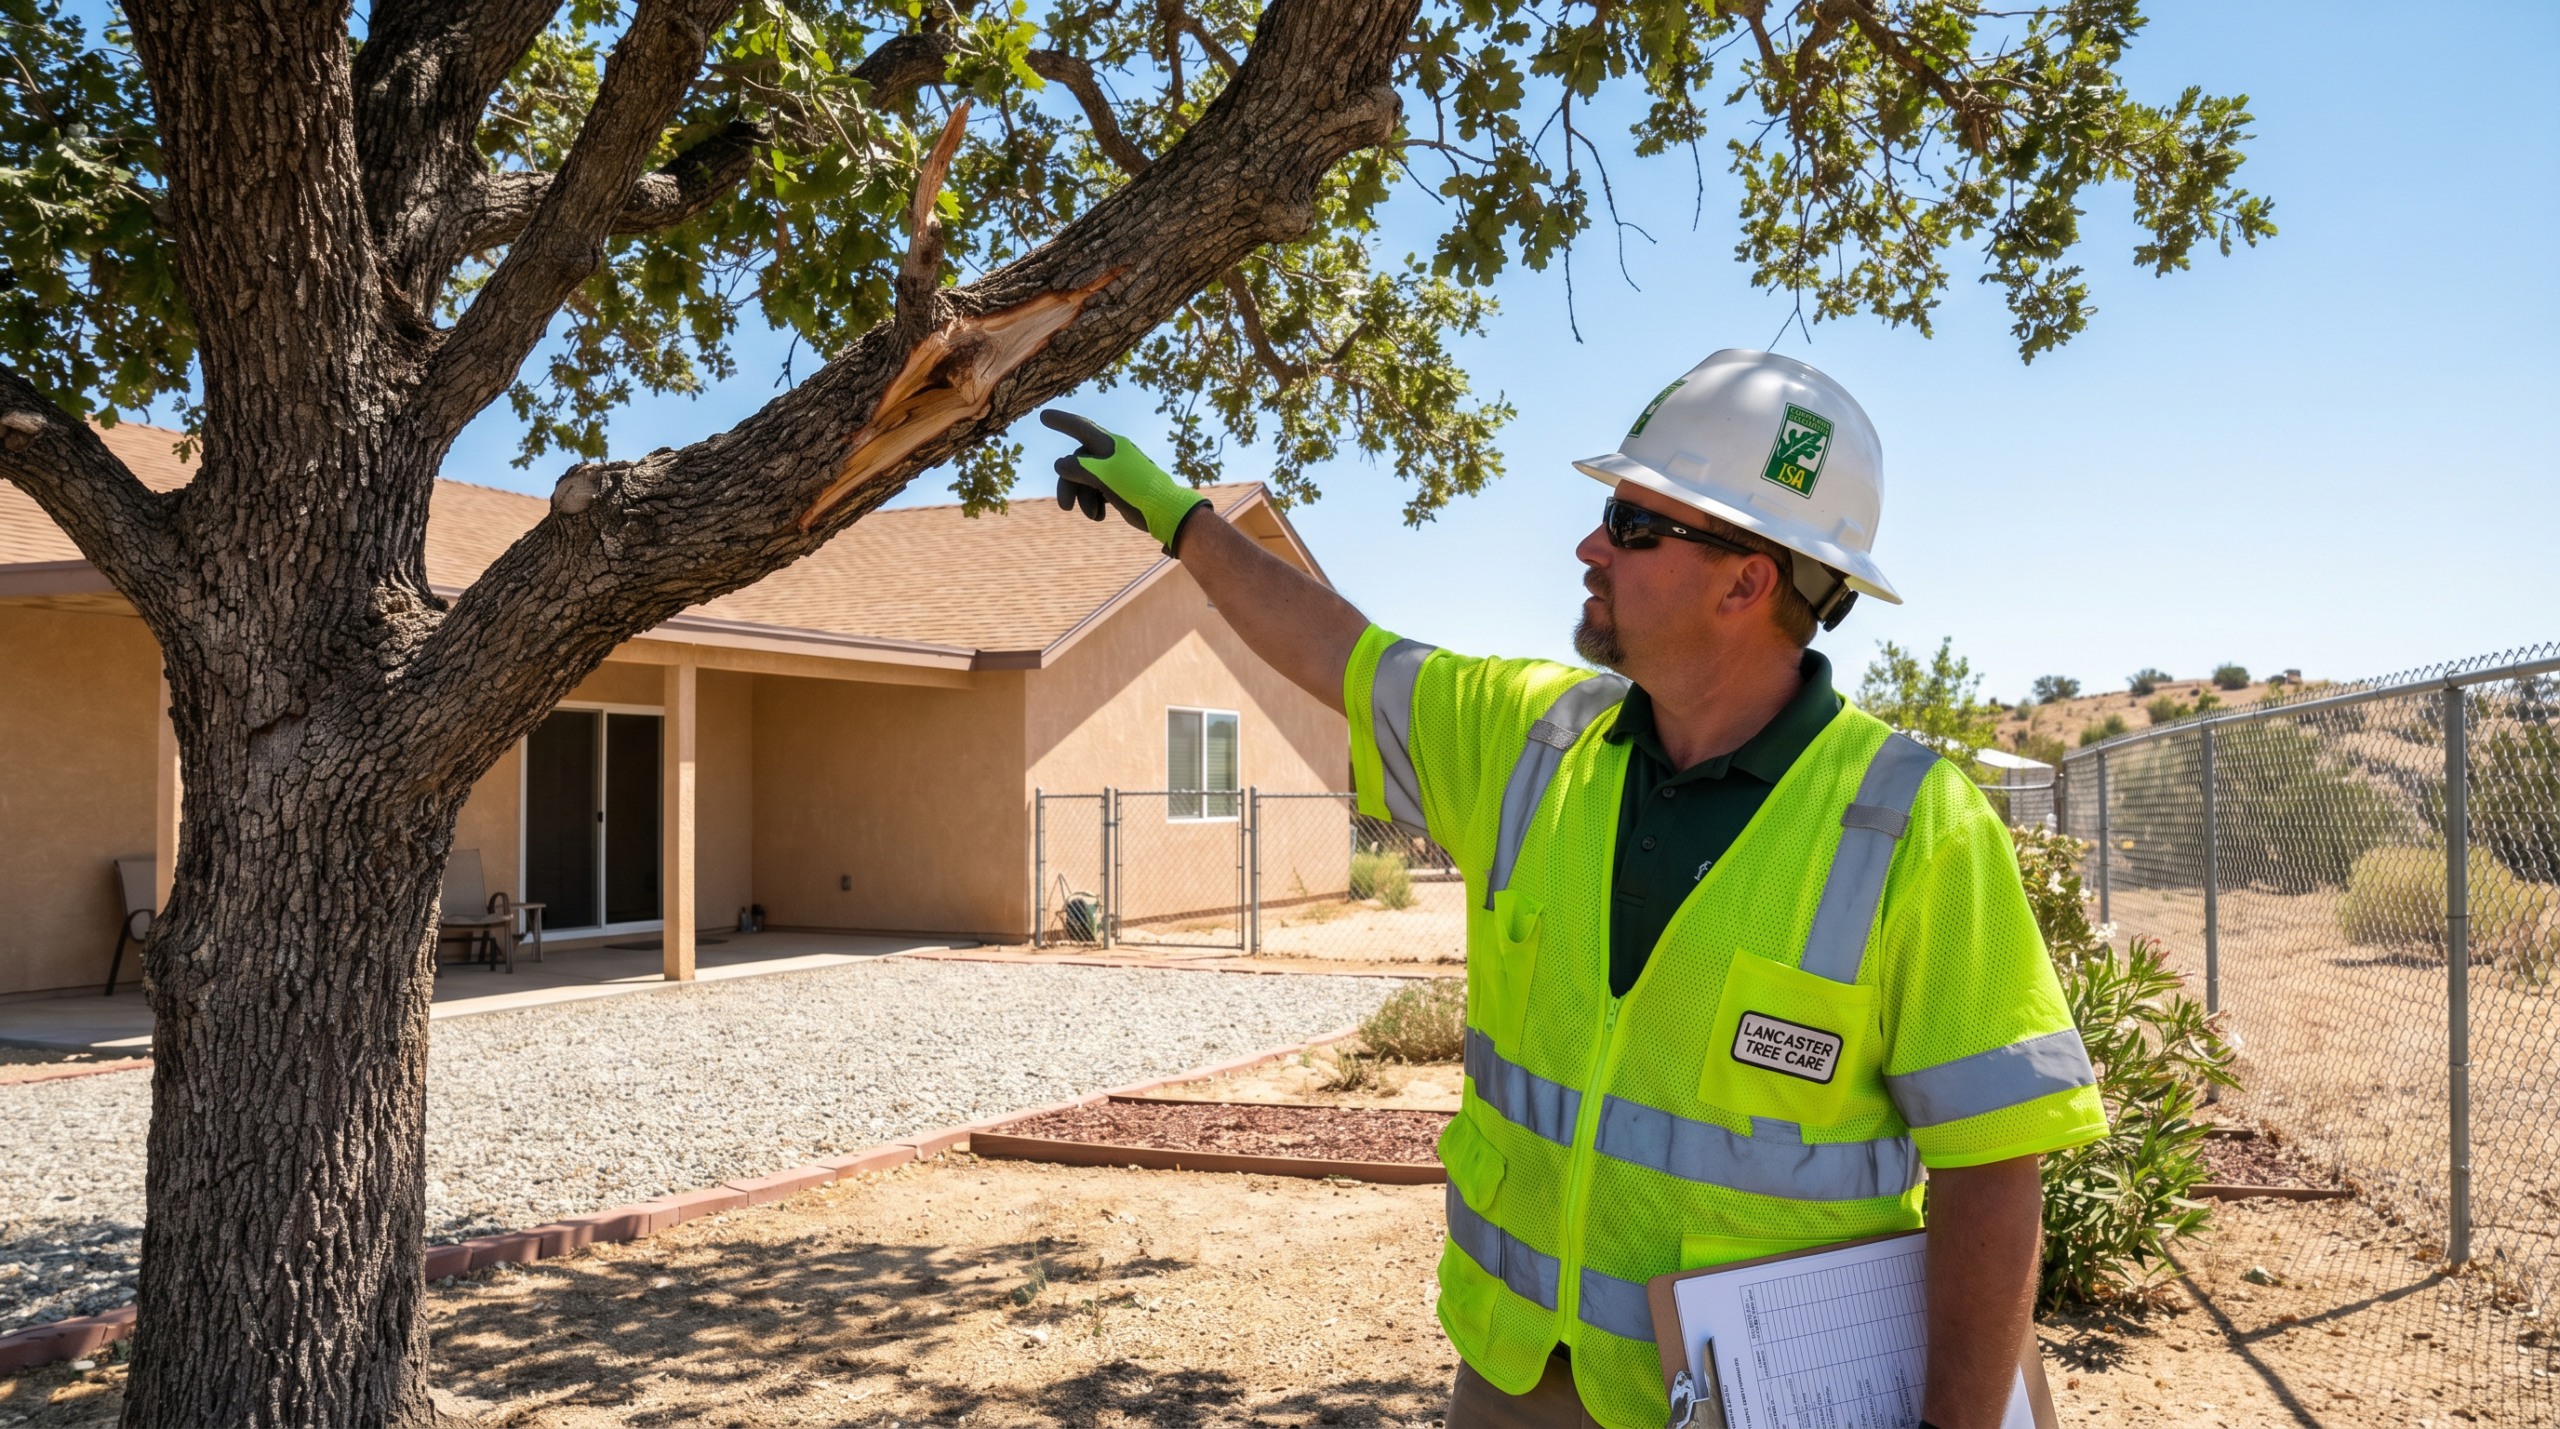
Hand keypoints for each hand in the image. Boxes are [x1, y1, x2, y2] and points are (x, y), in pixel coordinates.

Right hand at [1040, 409, 1209, 554]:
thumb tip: (1060, 464)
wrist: (1165, 511)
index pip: (1081, 428)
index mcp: (1110, 445)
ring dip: (1083, 499)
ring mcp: (1115, 471)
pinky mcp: (1118, 488)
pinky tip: (1100, 515)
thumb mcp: (1105, 476)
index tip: (1043, 415)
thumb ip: (1079, 467)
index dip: (1061, 421)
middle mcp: (1112, 455)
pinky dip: (1094, 504)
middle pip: (1077, 463)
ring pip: (1084, 480)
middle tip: (1064, 507)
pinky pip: (1095, 492)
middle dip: (1069, 485)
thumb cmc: (1137, 489)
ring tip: (1094, 515)